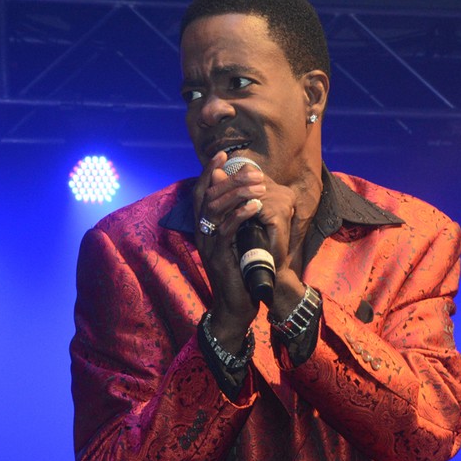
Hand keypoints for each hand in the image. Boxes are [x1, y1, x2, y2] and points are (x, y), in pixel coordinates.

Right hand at [193, 152, 266, 347]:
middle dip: (231, 179)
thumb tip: (238, 191)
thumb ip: (235, 216)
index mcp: (203, 226)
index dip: (209, 171)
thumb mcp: (237, 239)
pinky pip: (226, 230)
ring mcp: (208, 245)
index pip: (201, 191)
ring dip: (237, 193)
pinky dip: (240, 214)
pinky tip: (256, 205)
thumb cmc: (239, 270)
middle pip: (209, 195)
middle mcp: (202, 233)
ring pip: (215, 209)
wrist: (236, 306)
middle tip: (253, 171)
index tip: (223, 154)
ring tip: (259, 185)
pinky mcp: (219, 257)